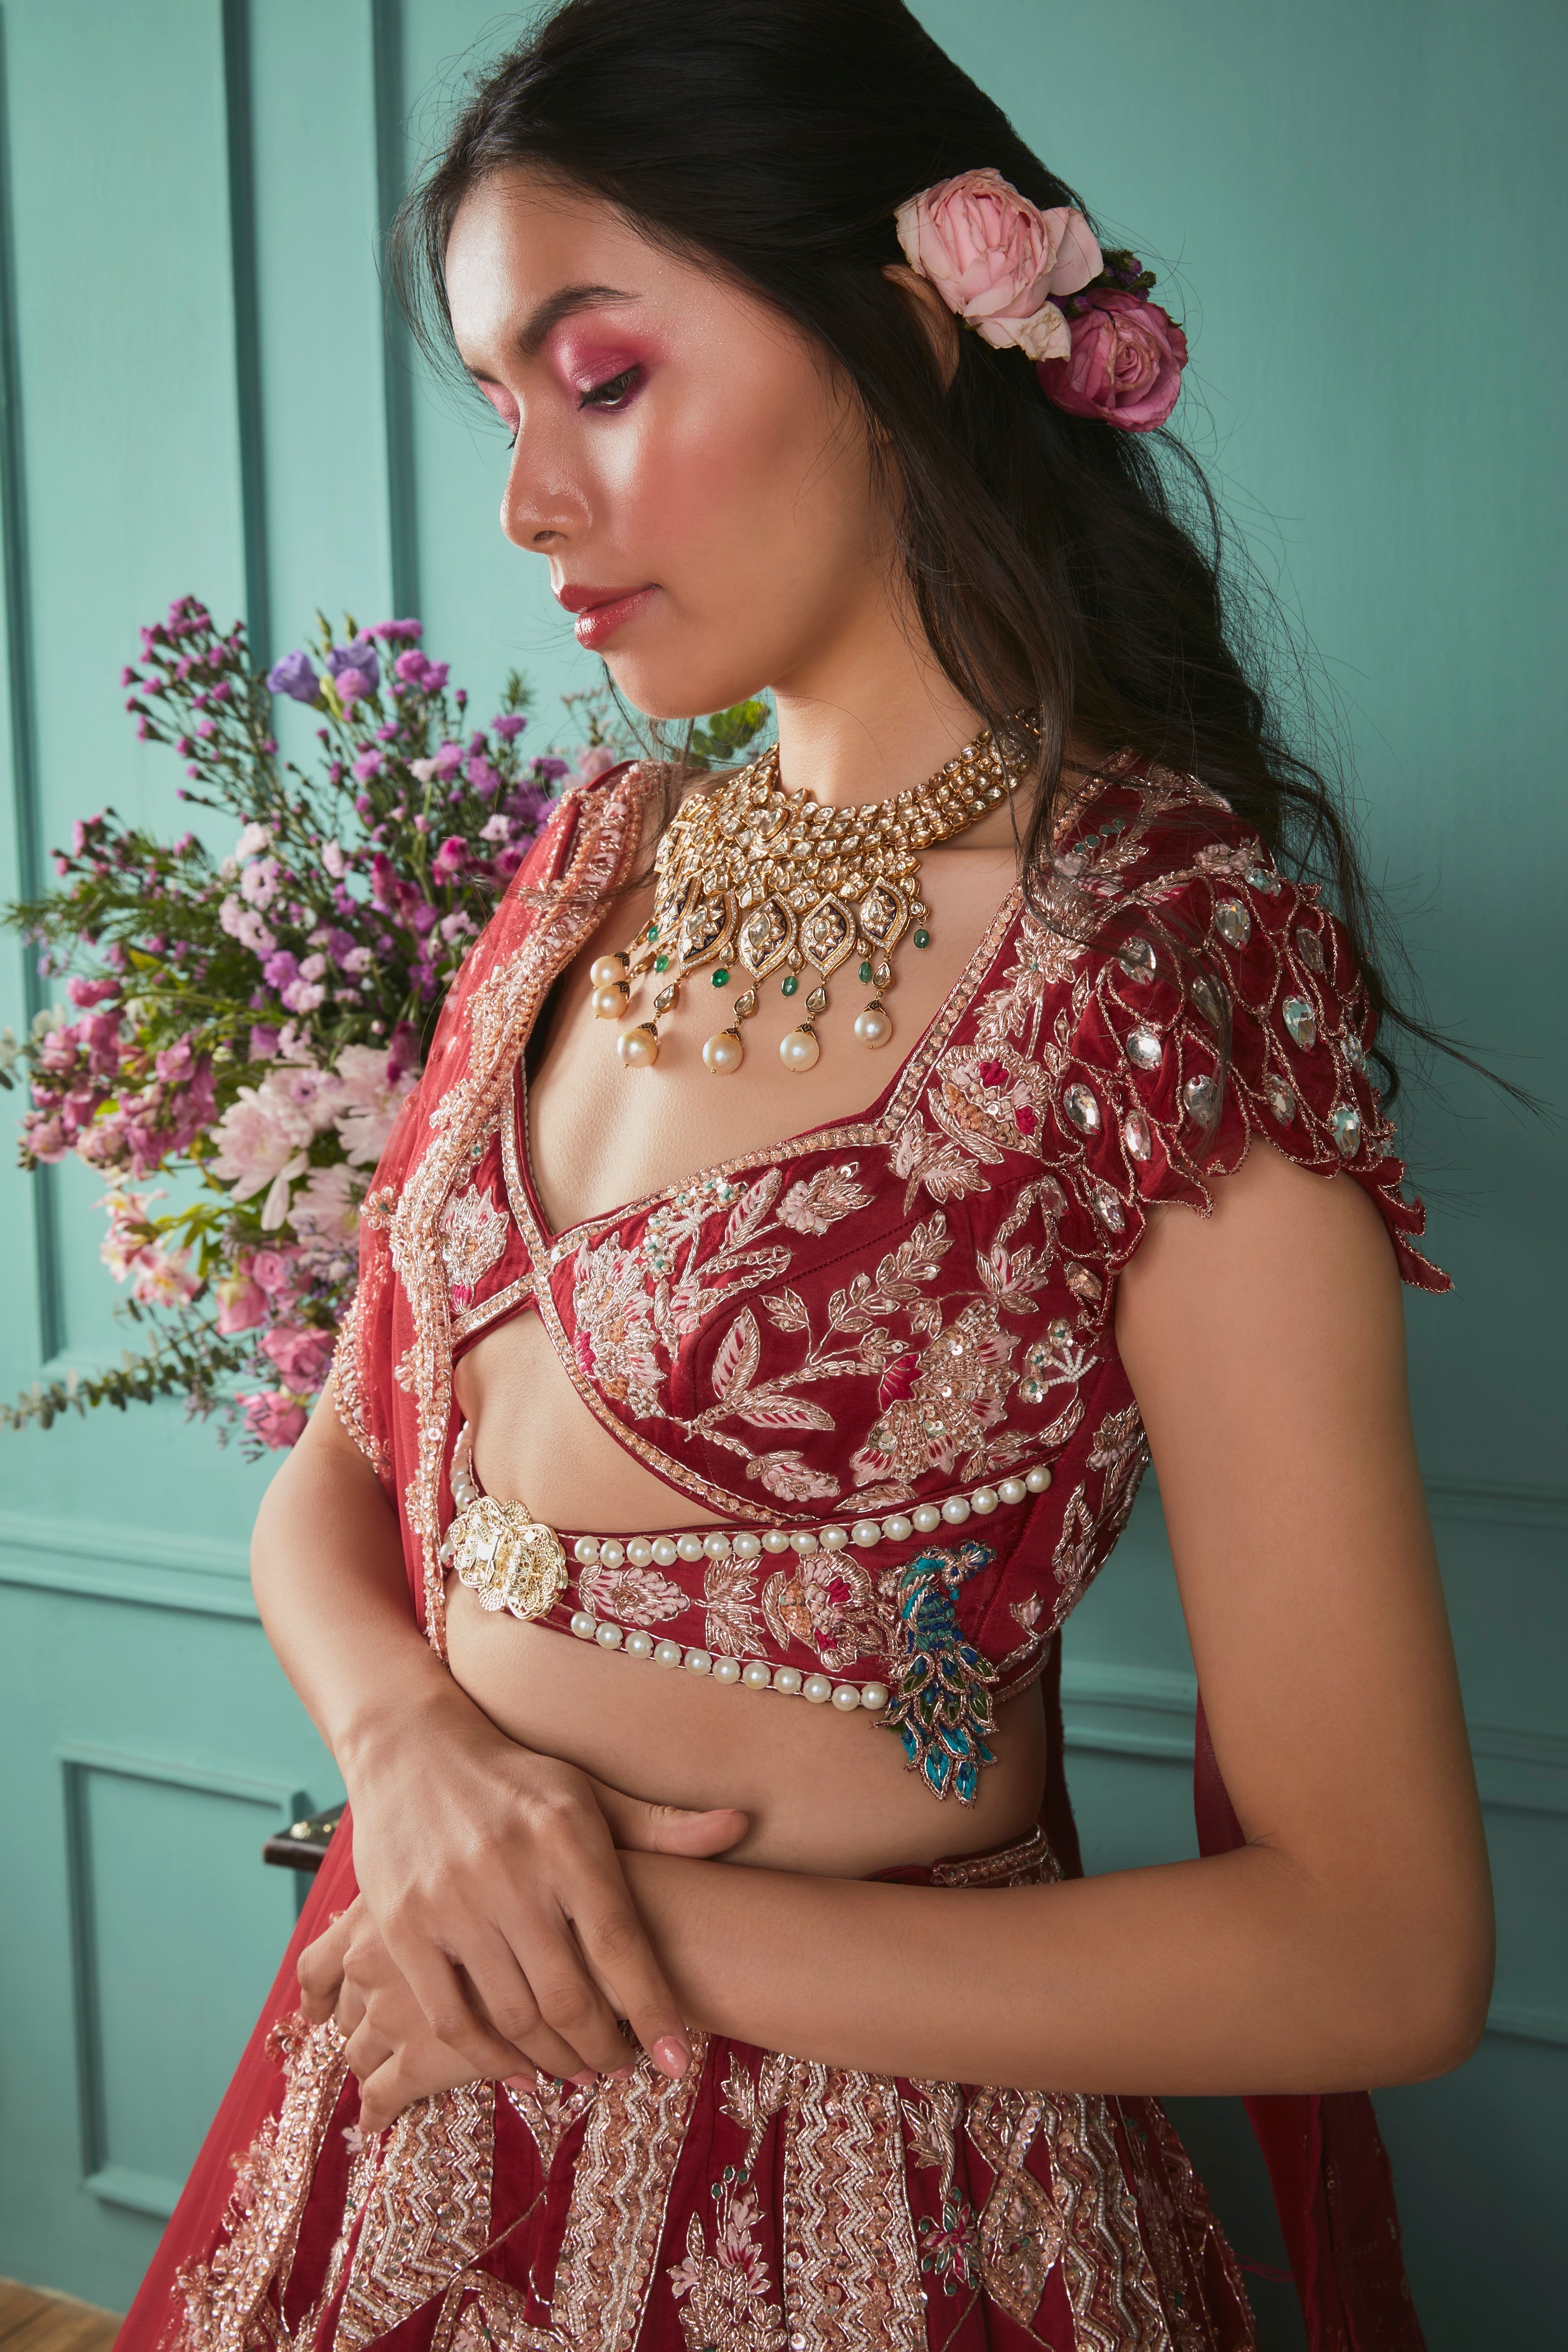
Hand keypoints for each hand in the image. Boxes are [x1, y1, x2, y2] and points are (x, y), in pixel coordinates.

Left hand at [301, 1897, 538, 2129]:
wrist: (565, 1943)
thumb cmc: (523, 1900)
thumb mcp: (459, 1889)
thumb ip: (427, 1914)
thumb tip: (414, 1923)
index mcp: (371, 1918)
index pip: (319, 1965)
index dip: (322, 1994)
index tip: (321, 2008)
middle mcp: (370, 1965)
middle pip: (341, 2010)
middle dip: (357, 2025)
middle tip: (381, 2034)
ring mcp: (389, 2017)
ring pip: (356, 2053)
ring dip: (370, 2064)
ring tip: (390, 2072)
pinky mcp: (415, 2064)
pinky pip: (378, 2098)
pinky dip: (376, 2112)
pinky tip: (381, 2119)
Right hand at [322, 1704, 745, 2087]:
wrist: (410, 1748)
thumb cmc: (516, 1777)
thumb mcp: (588, 1791)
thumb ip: (660, 1825)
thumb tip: (742, 1825)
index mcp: (564, 1835)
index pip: (619, 1941)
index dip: (653, 2007)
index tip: (675, 2062)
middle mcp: (509, 1869)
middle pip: (569, 1994)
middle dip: (605, 2047)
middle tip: (623, 2065)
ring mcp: (450, 1902)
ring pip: (515, 2016)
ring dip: (556, 2060)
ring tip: (582, 2070)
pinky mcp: (401, 1929)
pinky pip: (452, 2019)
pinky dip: (491, 2059)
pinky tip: (521, 2072)